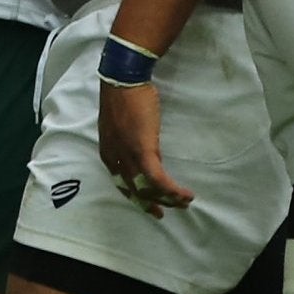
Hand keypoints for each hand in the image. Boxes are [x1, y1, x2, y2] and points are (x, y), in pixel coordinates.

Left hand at [98, 78, 192, 217]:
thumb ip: (130, 140)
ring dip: (167, 198)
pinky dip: (172, 190)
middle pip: (133, 190)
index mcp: (108, 153)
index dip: (135, 195)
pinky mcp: (143, 152)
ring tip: (183, 202)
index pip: (121, 183)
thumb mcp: (124, 124)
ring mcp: (128, 157)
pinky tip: (185, 194)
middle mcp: (115, 159)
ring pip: (147, 189)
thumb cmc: (126, 96)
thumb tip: (146, 150)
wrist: (124, 81)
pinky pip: (158, 179)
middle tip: (163, 213)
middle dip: (149, 204)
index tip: (147, 202)